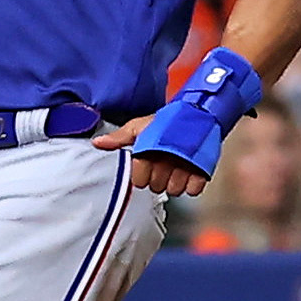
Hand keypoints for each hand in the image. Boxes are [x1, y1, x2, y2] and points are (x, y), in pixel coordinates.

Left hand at [94, 113, 209, 196]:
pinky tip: (189, 172)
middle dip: (158, 176)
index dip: (141, 173)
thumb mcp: (140, 125)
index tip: (147, 162)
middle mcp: (166, 160)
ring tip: (177, 167)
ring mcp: (186, 166)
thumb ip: (119, 137)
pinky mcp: (203, 170)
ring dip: (175, 181)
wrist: (201, 110)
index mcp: (148, 150)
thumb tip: (98, 143)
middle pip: (156, 186)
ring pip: (174, 190)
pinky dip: (192, 184)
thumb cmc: (169, 119)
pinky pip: (193, 190)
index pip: (138, 180)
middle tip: (164, 162)